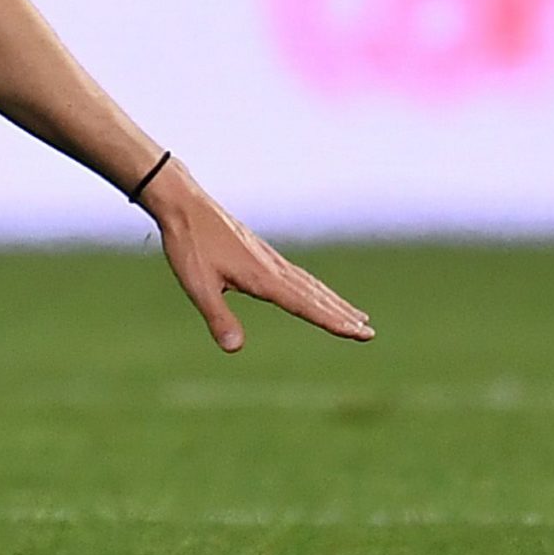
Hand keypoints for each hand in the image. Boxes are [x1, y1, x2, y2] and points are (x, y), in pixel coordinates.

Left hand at [145, 166, 373, 351]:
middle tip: (369, 333)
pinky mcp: (262, 254)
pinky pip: (298, 276)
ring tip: (357, 316)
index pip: (305, 305)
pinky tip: (316, 293)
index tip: (360, 333)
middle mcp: (274, 268)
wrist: (184, 205)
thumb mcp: (197, 285)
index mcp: (263, 278)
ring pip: (310, 285)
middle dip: (342, 315)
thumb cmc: (189, 245)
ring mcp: (270, 259)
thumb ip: (217, 316)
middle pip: (316, 296)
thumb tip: (234, 349)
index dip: (333, 321)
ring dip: (334, 302)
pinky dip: (315, 289)